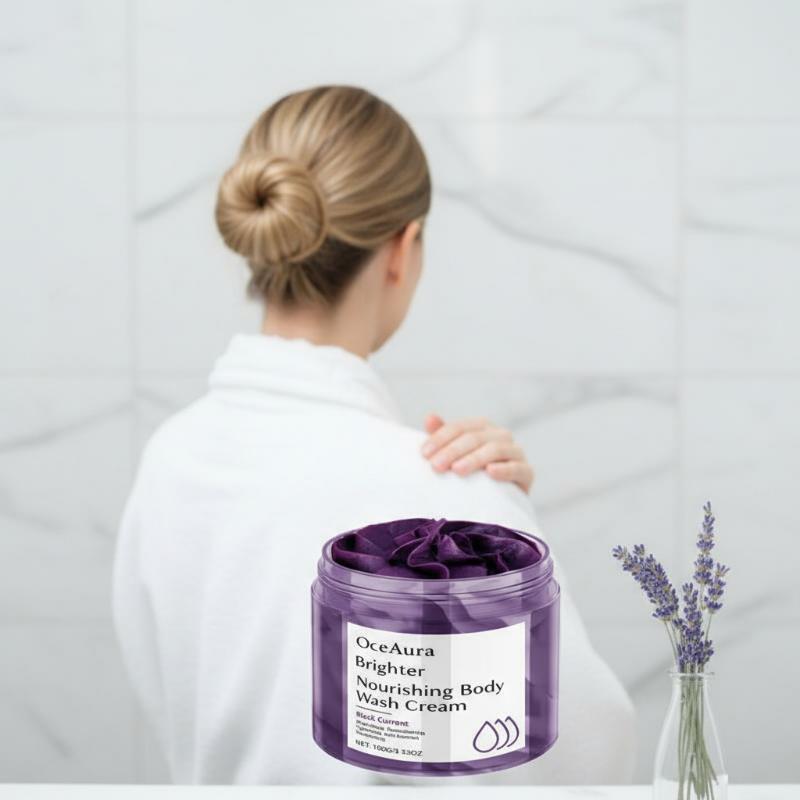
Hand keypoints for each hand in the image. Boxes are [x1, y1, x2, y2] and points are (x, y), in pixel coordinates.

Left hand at [420, 413, 534, 493]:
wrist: (500, 502)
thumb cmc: (471, 475)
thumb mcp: (454, 456)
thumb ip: (443, 437)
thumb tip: (430, 417)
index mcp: (482, 427)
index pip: (460, 427)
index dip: (441, 438)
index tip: (424, 454)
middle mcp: (501, 435)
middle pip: (475, 437)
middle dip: (453, 450)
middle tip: (436, 466)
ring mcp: (516, 453)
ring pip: (496, 449)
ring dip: (475, 459)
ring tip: (457, 470)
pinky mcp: (527, 473)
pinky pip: (518, 468)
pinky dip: (505, 469)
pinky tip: (490, 473)